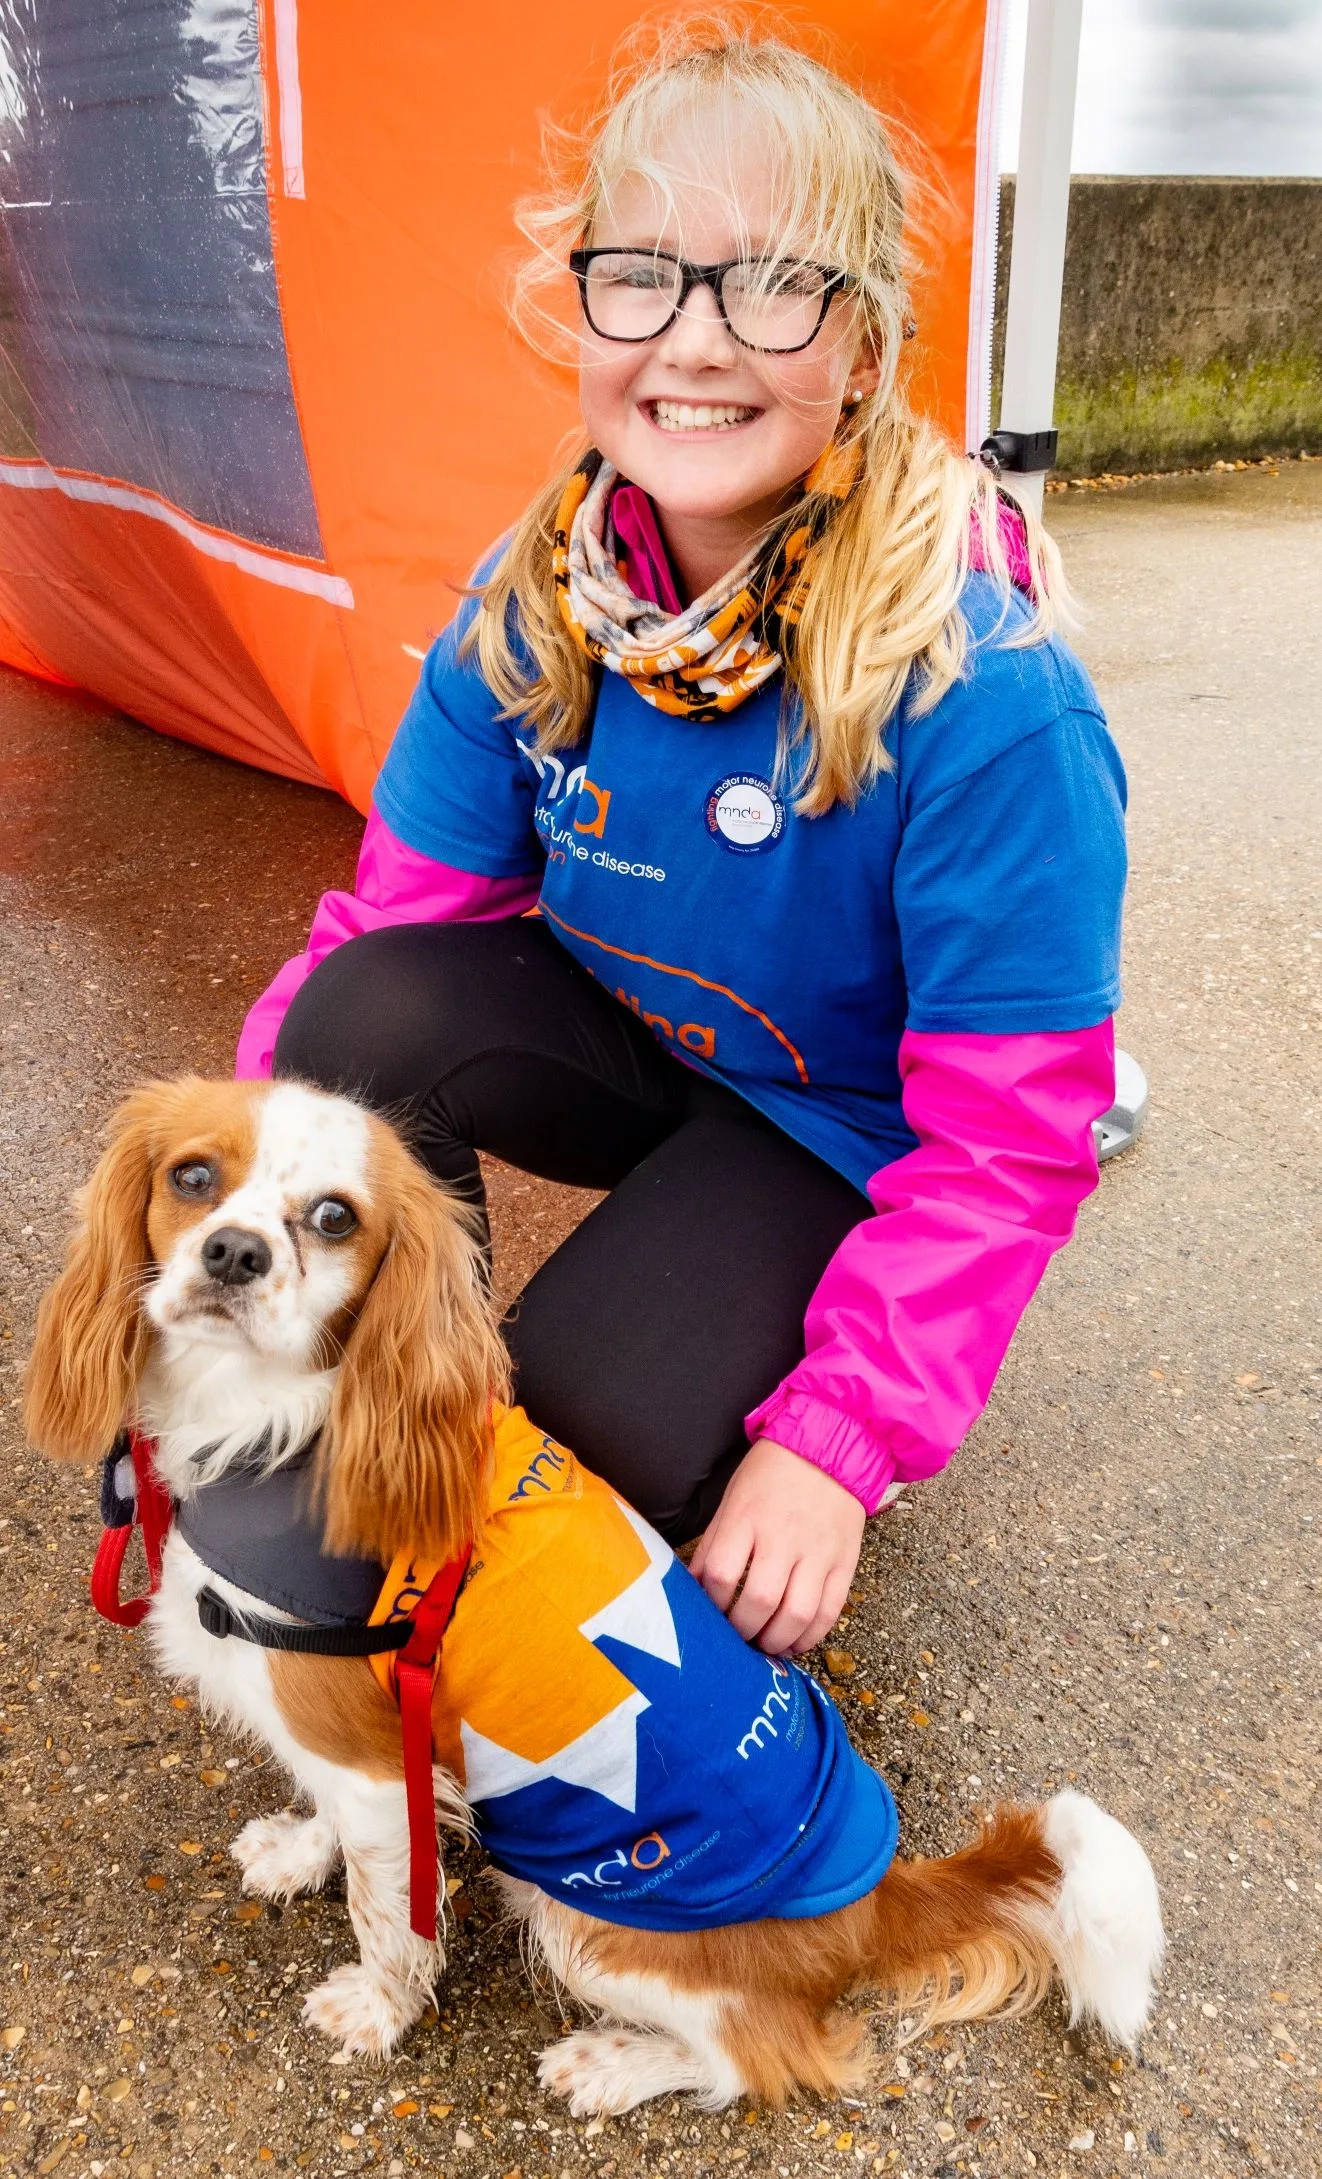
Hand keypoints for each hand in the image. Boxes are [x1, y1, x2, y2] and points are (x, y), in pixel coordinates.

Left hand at [689, 1438, 865, 1655]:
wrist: (828, 1447)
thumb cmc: (770, 1475)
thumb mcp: (731, 1500)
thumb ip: (713, 1546)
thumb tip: (693, 1591)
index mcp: (747, 1517)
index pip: (721, 1575)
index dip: (711, 1604)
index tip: (710, 1613)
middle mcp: (784, 1536)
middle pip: (759, 1600)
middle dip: (742, 1630)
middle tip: (736, 1637)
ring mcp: (818, 1551)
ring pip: (797, 1614)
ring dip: (776, 1641)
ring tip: (764, 1645)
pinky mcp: (845, 1562)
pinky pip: (830, 1611)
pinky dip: (810, 1636)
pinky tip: (795, 1642)